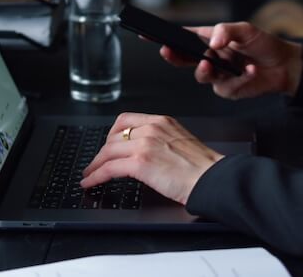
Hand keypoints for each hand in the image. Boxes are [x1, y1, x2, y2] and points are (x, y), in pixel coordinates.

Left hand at [80, 113, 222, 205]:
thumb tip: (145, 152)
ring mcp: (144, 144)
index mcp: (162, 121)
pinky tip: (91, 182)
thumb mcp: (181, 142)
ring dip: (95, 165)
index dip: (111, 134)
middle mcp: (152, 128)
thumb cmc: (203, 168)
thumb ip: (162, 141)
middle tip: (97, 163)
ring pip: (108, 152)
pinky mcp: (140, 162)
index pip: (126, 120)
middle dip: (102, 152)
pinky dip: (96, 176)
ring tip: (90, 174)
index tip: (107, 145)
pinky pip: (109, 168)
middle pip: (113, 136)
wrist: (212, 178)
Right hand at [159, 21, 302, 98]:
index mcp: (209, 40)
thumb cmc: (263, 44)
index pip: (182, 38)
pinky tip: (251, 70)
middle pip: (183, 59)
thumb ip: (227, 31)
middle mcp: (210, 58)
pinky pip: (226, 87)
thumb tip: (213, 41)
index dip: (163, 37)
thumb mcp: (246, 29)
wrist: (285, 66)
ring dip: (204, 69)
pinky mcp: (229, 89)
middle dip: (172, 56)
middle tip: (167, 51)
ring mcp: (217, 75)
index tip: (146, 35)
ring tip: (211, 62)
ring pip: (200, 76)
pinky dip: (240, 78)